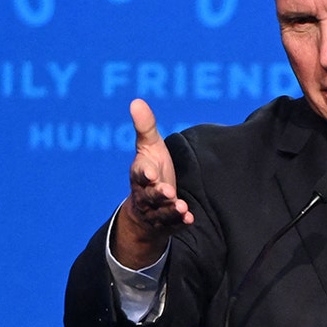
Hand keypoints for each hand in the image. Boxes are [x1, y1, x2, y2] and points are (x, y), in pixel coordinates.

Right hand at [112, 99, 194, 267]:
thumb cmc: (150, 170)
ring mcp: (155, 210)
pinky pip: (172, 225)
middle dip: (158, 194)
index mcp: (140, 174)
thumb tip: (136, 101)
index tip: (150, 173)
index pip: (139, 173)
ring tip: (181, 206)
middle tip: (168, 191)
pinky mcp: (166, 223)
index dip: (144, 173)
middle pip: (149, 195)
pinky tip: (189, 219)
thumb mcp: (149, 147)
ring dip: (170, 210)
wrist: (145, 207)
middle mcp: (145, 194)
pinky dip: (179, 222)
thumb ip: (145, 127)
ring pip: (161, 212)